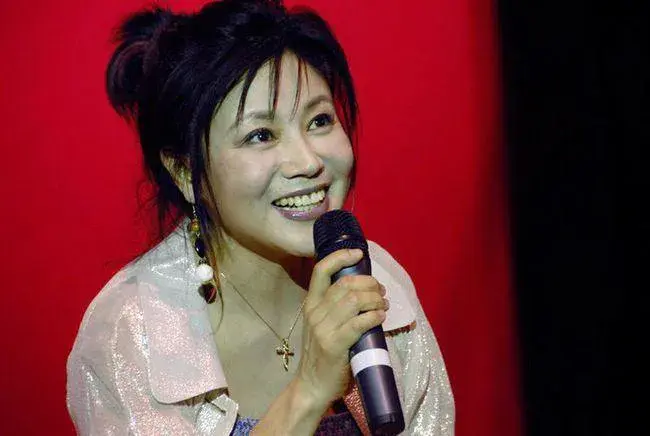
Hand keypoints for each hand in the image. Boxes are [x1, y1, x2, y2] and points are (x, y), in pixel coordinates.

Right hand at [294, 248, 388, 409]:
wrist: (312, 386)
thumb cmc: (322, 355)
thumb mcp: (321, 325)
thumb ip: (335, 309)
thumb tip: (363, 292)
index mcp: (310, 304)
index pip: (321, 271)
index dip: (340, 257)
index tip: (357, 254)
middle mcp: (315, 312)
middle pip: (346, 284)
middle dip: (369, 283)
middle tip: (382, 291)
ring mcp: (323, 328)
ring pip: (355, 300)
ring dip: (375, 299)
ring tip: (384, 305)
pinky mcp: (335, 344)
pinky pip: (360, 322)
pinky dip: (374, 316)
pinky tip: (381, 317)